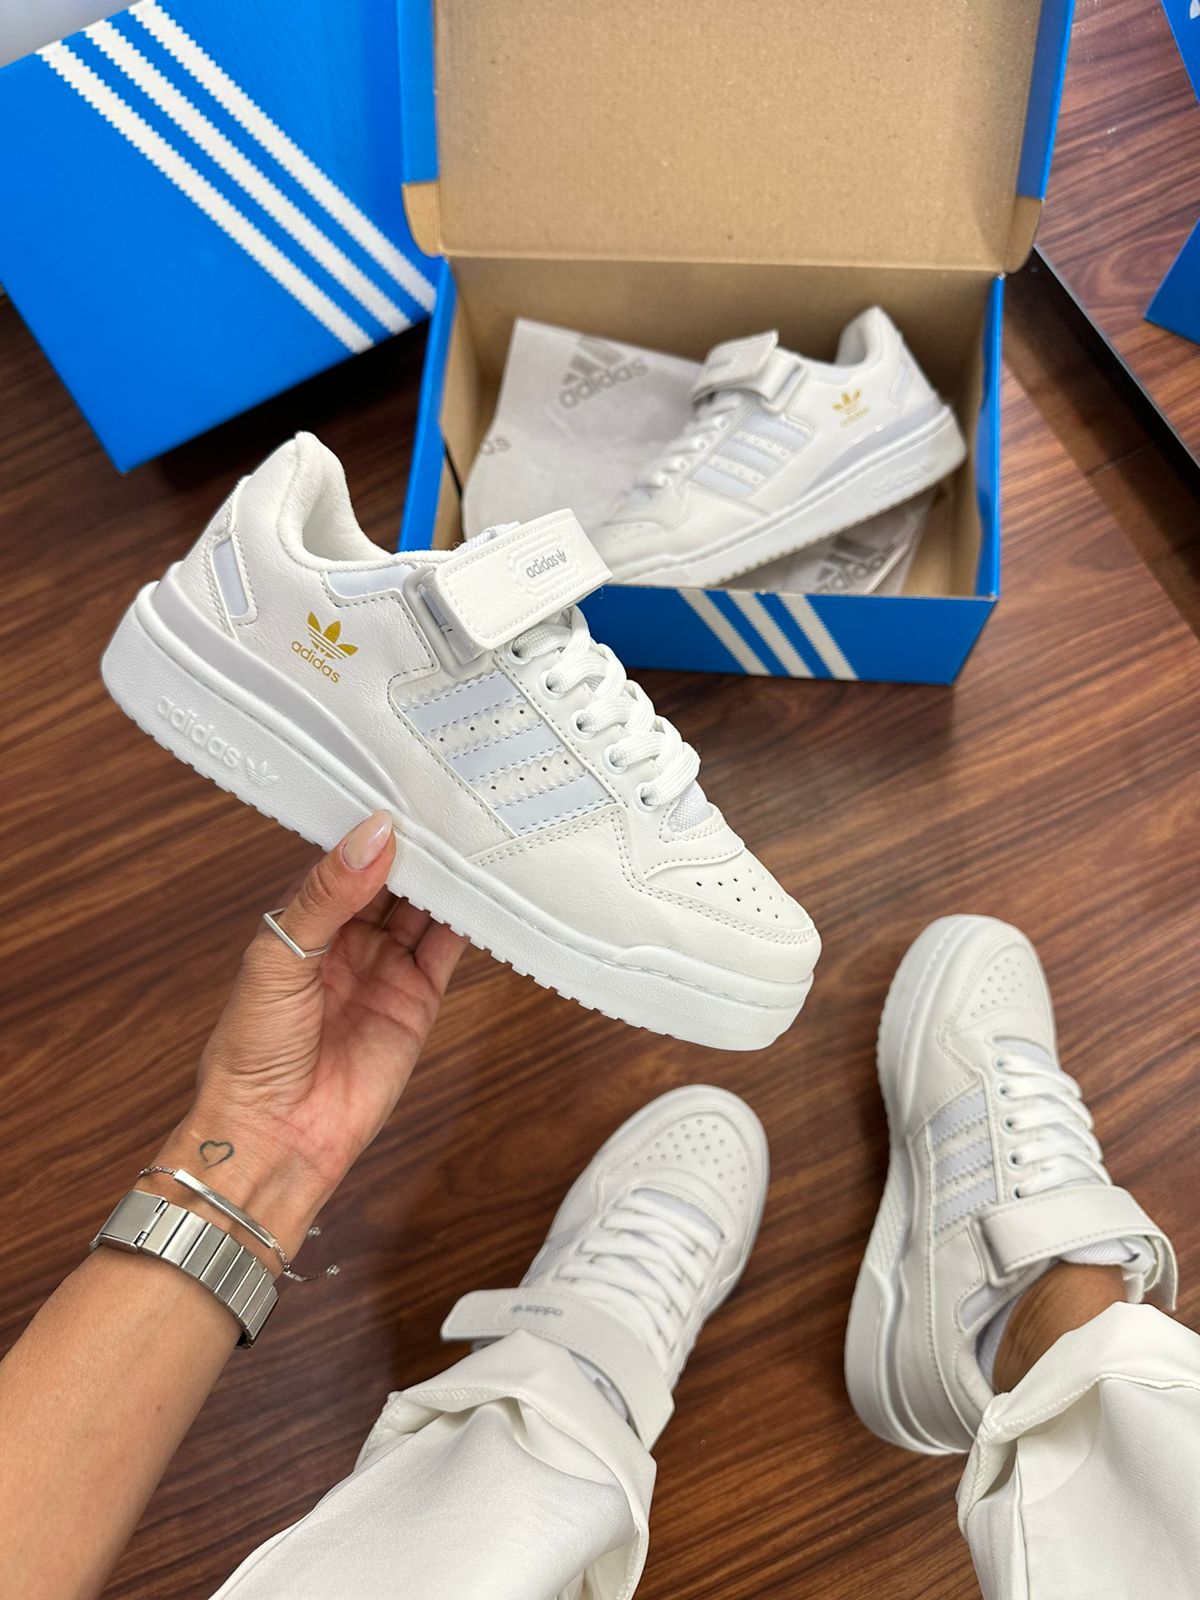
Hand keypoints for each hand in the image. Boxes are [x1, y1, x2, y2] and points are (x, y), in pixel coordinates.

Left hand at [152, 811, 464, 1254]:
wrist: (276, 1136)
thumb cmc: (252, 1051)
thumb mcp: (278, 957)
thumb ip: (328, 895)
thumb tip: (373, 836)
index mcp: (303, 920)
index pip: (344, 859)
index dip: (371, 827)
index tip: (401, 787)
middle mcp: (347, 939)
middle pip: (391, 878)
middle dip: (417, 845)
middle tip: (449, 802)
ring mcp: (384, 968)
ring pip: (424, 908)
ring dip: (446, 875)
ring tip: (474, 834)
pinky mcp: (418, 1000)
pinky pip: (447, 949)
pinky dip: (468, 919)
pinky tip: (484, 888)